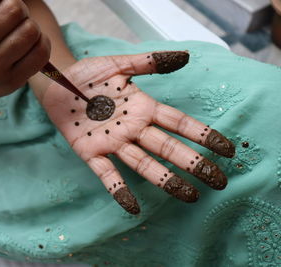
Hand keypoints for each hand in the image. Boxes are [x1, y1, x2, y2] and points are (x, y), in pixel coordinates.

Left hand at [41, 51, 234, 213]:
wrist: (56, 83)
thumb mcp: (118, 64)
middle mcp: (132, 128)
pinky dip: (119, 189)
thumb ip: (149, 62)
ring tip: (189, 195)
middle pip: (167, 147)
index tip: (226, 150)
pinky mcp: (90, 153)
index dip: (203, 135)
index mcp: (142, 108)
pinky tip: (133, 207)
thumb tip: (185, 57)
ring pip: (143, 163)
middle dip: (192, 164)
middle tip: (217, 182)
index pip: (178, 123)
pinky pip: (107, 173)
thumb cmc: (87, 75)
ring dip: (166, 180)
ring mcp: (112, 142)